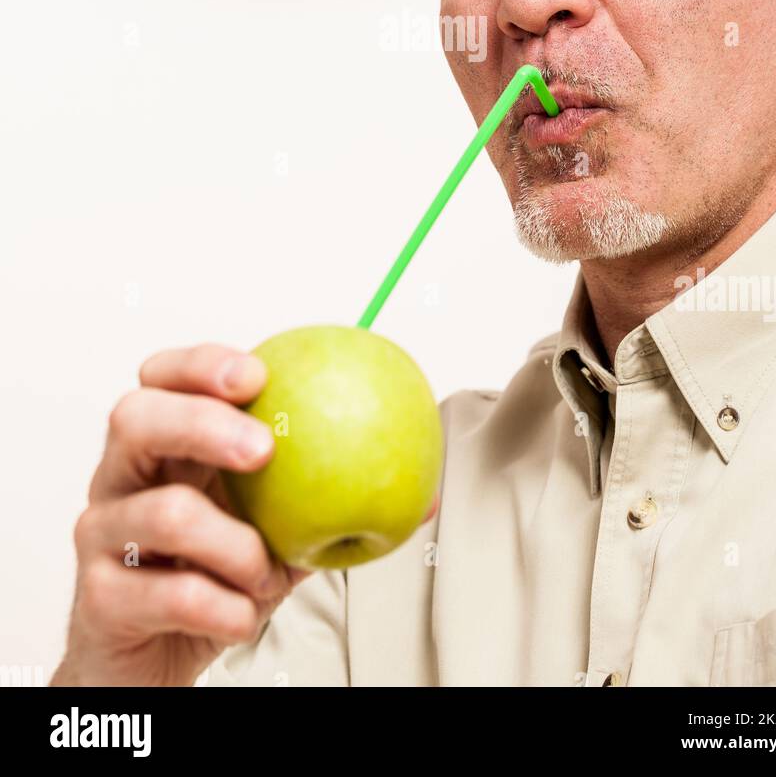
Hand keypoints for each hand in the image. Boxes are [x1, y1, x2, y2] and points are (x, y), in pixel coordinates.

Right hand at [53, 344, 310, 687]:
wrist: (161, 659)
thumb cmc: (219, 575)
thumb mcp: (282, 530)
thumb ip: (340, 500)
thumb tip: (427, 493)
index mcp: (163, 443)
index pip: (163, 377)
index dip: (202, 365)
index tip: (257, 376)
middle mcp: (122, 476)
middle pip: (136, 418)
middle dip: (203, 423)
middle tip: (264, 451)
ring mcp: (102, 533)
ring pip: (162, 513)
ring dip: (236, 547)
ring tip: (265, 572)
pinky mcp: (100, 597)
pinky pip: (170, 593)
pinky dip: (223, 607)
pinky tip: (244, 615)